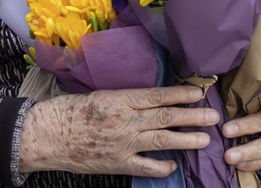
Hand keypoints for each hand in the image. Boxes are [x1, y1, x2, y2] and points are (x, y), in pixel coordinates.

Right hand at [20, 86, 219, 176]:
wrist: (47, 134)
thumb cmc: (70, 111)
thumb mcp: (100, 95)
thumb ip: (126, 99)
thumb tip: (152, 99)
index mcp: (121, 99)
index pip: (158, 95)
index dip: (181, 94)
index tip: (199, 92)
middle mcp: (126, 120)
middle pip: (166, 117)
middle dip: (193, 117)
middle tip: (213, 117)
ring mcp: (123, 143)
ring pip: (162, 140)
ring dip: (186, 140)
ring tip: (204, 140)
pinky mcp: (117, 164)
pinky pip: (146, 167)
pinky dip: (162, 167)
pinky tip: (173, 166)